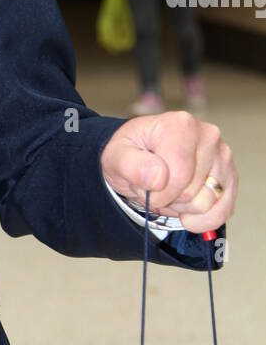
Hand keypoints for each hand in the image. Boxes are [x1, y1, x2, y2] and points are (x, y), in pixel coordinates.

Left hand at [100, 111, 236, 233]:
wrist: (140, 155)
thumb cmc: (129, 153)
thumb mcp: (115, 156)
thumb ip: (130, 165)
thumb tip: (158, 178)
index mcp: (181, 125)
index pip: (178, 176)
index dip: (157, 192)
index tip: (144, 184)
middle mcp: (209, 136)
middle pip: (191, 193)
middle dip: (166, 198)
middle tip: (155, 184)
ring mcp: (223, 157)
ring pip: (206, 205)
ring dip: (181, 207)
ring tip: (169, 188)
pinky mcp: (230, 178)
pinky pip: (222, 212)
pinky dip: (200, 219)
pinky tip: (184, 208)